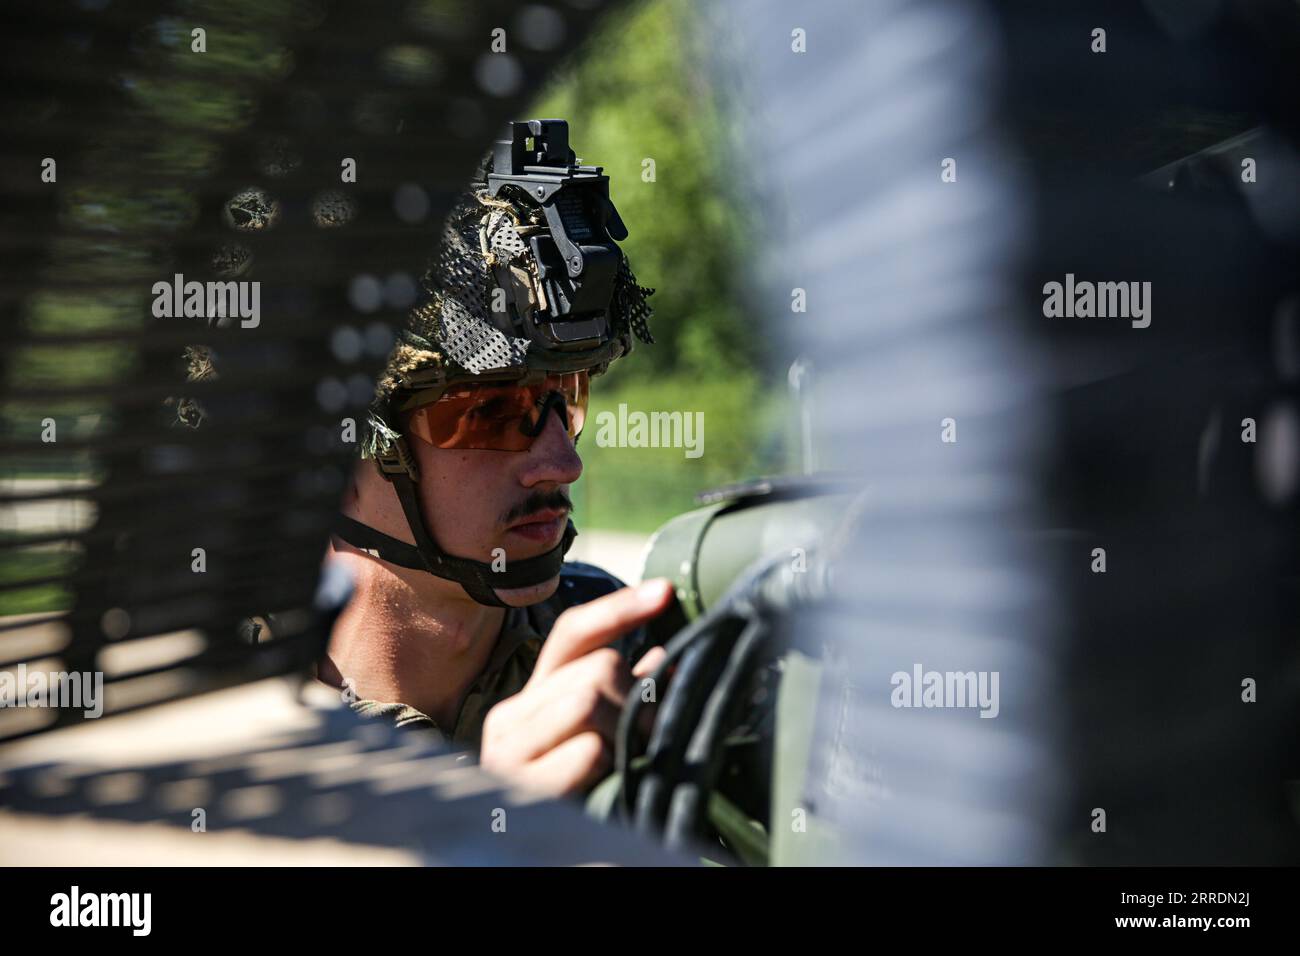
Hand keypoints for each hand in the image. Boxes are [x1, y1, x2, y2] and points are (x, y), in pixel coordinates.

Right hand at [478, 578, 671, 796]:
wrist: (514, 855)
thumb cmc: (570, 797)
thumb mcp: (593, 739)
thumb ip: (619, 697)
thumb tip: (660, 657)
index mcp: (531, 699)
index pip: (573, 633)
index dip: (620, 609)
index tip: (665, 592)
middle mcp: (511, 717)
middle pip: (596, 668)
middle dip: (635, 698)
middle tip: (643, 735)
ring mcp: (509, 753)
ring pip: (588, 698)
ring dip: (622, 729)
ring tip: (618, 762)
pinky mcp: (519, 787)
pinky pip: (584, 747)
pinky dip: (603, 758)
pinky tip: (599, 776)